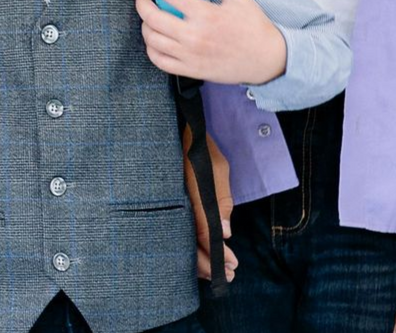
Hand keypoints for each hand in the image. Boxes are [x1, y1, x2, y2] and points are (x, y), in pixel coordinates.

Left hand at [135, 0, 287, 85]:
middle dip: (141, 3)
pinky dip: (151, 50)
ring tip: (148, 17)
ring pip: (152, 40)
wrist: (268, 60)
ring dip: (144, 25)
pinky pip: (160, 61)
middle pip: (153, 18)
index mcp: (206, 15)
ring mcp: (191, 55)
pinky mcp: (191, 70)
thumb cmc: (254, 27)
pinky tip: (154, 40)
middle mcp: (194, 36)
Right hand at [181, 123, 236, 281]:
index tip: (231, 266)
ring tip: (216, 269)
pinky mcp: (164, 199)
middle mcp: (172, 202)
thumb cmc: (194, 139)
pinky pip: (175, 227)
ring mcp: (166, 202)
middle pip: (186, 242)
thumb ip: (220, 199)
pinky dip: (188, 243)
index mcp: (184, 195)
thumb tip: (224, 234)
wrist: (171, 120)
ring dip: (198, 257)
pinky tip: (198, 251)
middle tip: (228, 274)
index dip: (215, 255)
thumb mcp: (215, 165)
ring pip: (179, 238)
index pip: (200, 234)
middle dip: (207, 262)